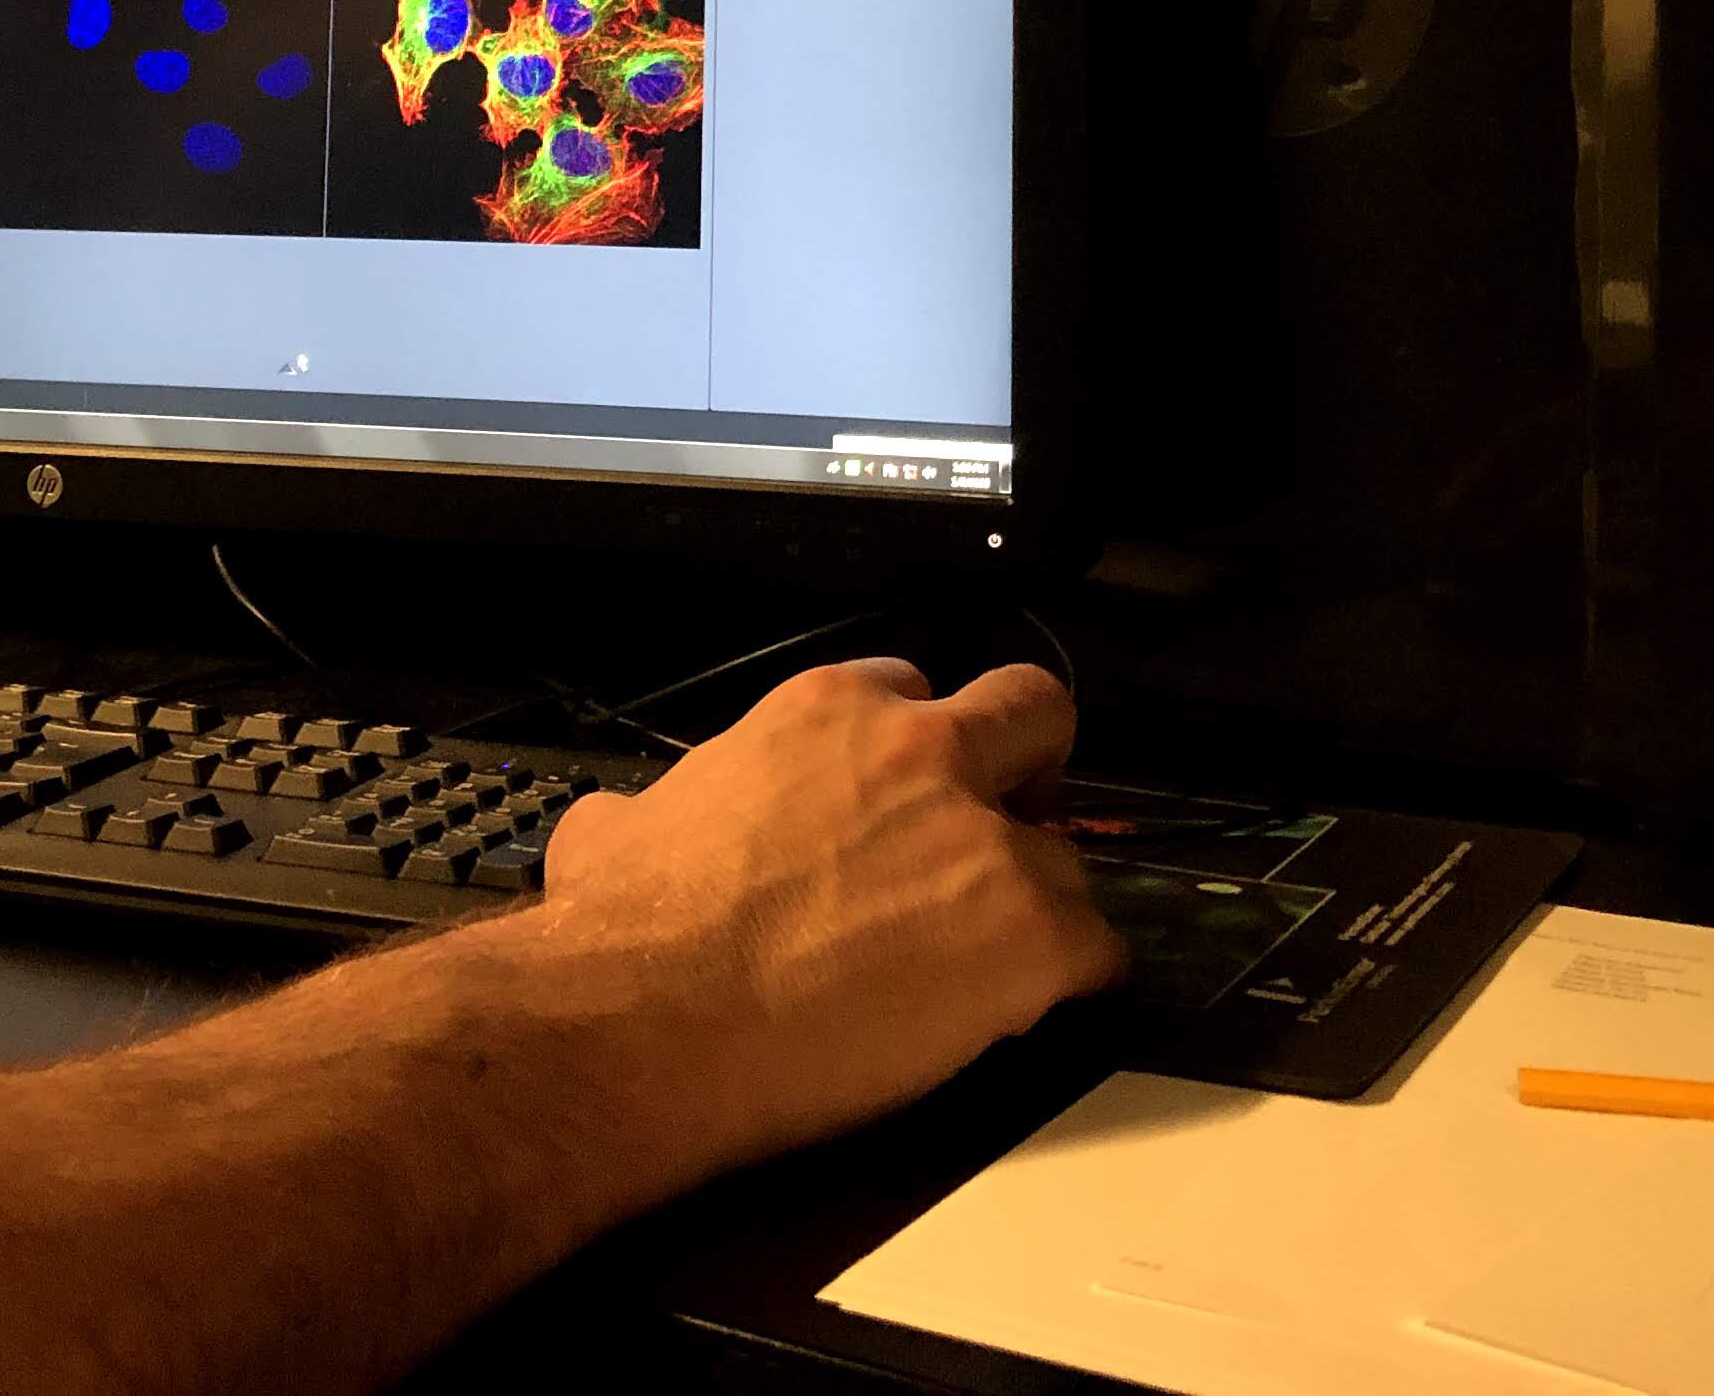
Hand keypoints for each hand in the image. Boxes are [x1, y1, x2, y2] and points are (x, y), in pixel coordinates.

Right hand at [537, 658, 1125, 1171]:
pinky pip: (1096, 951)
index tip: (905, 804)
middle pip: (1032, 714)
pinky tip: (1014, 1019)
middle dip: (1027, 773)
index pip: (914, 693)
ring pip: (1068, 856)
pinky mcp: (1031, 934)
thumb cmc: (621, 930)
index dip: (916, 755)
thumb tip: (618, 830)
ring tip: (987, 971)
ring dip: (1036, 905)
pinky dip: (1067, 984)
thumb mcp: (616, 829)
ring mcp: (986, 841)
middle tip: (997, 842)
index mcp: (826, 713)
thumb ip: (647, 813)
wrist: (645, 1020)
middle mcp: (920, 751)